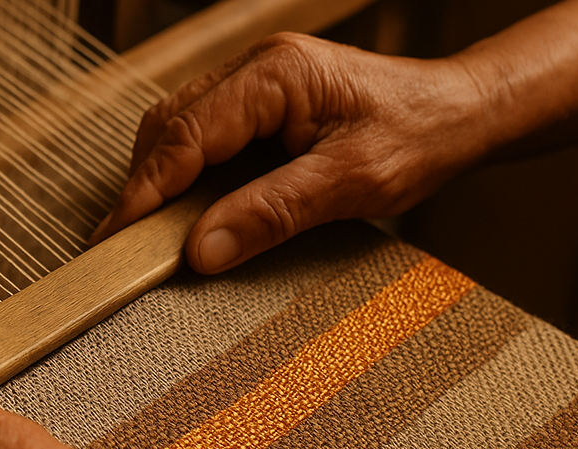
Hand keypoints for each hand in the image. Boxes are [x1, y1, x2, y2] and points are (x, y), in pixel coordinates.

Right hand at [88, 32, 492, 271]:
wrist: (460, 112)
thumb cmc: (419, 137)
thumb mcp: (350, 182)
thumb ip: (272, 212)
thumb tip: (201, 250)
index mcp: (276, 77)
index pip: (186, 134)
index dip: (145, 190)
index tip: (116, 238)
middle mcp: (256, 68)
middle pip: (169, 124)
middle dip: (141, 185)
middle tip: (122, 244)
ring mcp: (256, 80)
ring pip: (178, 125)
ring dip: (158, 178)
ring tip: (144, 231)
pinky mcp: (261, 100)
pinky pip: (202, 130)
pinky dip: (183, 171)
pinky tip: (182, 206)